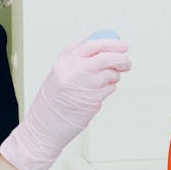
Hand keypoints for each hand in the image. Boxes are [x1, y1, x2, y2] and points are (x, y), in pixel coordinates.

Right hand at [0, 36, 130, 169]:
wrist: (44, 126)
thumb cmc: (53, 101)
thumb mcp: (59, 74)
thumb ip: (78, 62)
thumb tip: (104, 51)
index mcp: (65, 61)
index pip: (91, 44)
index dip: (110, 43)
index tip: (121, 45)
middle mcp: (74, 70)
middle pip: (105, 57)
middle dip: (120, 58)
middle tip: (127, 62)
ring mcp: (84, 85)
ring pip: (110, 74)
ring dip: (114, 77)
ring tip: (106, 82)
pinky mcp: (92, 100)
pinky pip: (109, 89)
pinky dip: (109, 89)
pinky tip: (99, 94)